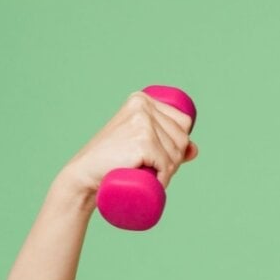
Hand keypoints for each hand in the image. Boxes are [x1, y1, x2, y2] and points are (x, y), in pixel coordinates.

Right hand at [55, 91, 197, 197]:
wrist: (85, 175)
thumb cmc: (113, 161)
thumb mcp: (142, 145)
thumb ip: (168, 143)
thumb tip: (194, 149)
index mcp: (143, 100)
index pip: (183, 123)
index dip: (178, 144)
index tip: (159, 156)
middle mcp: (142, 106)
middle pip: (182, 138)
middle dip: (174, 160)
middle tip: (151, 169)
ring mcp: (142, 122)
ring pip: (176, 152)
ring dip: (167, 171)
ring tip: (147, 174)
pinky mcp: (142, 140)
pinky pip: (166, 164)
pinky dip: (162, 177)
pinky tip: (150, 179)